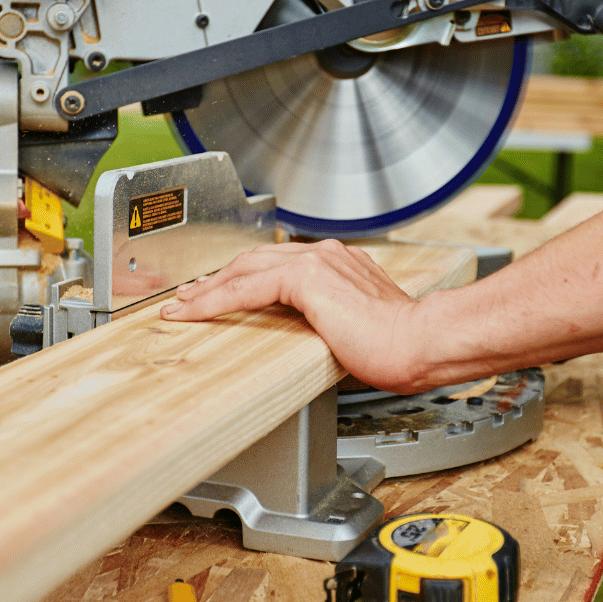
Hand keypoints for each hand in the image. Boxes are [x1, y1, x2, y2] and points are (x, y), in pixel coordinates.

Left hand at [159, 240, 430, 392]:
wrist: (420, 343)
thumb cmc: (402, 346)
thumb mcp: (361, 330)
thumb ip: (336, 323)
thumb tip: (321, 339)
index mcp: (343, 264)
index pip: (280, 265)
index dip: (245, 278)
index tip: (223, 292)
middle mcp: (328, 255)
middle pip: (255, 261)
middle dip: (218, 279)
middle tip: (190, 296)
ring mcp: (317, 261)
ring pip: (244, 269)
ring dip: (208, 288)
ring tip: (182, 306)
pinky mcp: (306, 278)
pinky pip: (246, 288)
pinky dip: (215, 300)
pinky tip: (195, 311)